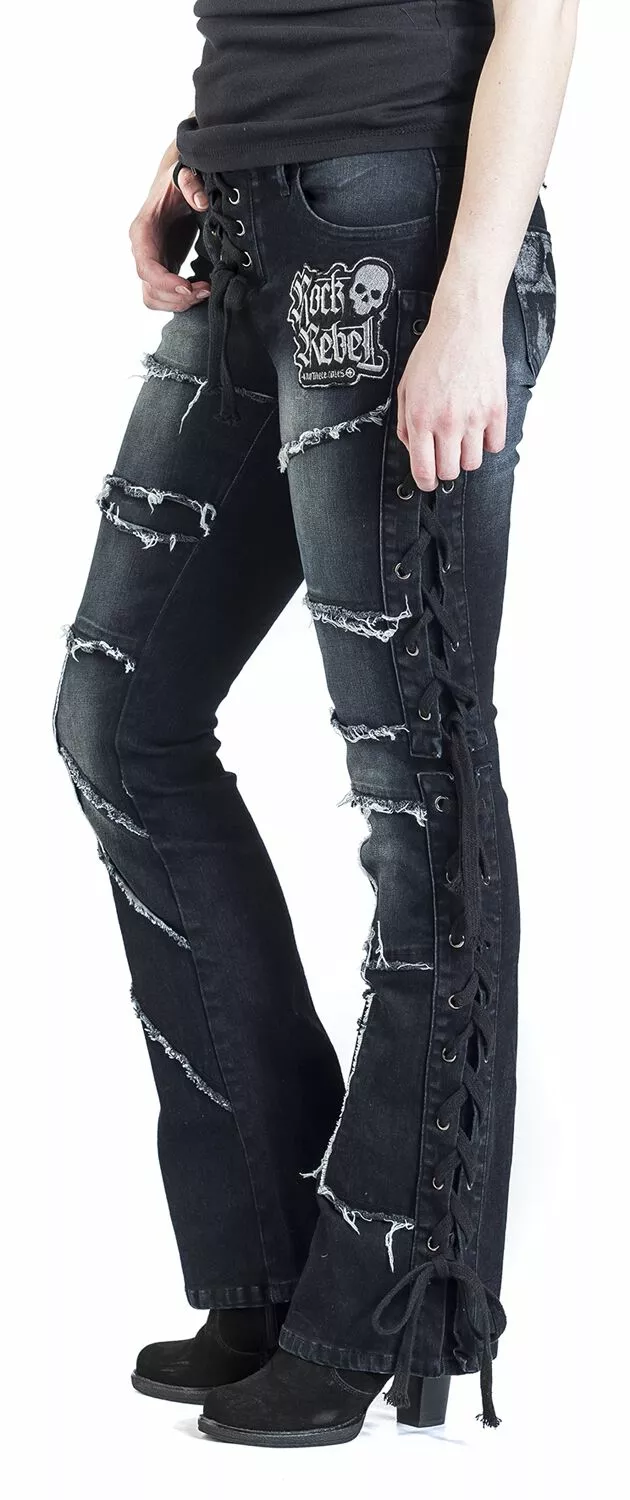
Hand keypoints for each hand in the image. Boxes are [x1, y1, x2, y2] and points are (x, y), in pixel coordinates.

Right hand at [129, 146, 211, 310]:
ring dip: (178, 303)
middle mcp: (142, 250)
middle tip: (205, 290)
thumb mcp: (182, 175)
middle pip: (150, 289)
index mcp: (142, 231)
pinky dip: (180, 301)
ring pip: (154, 298)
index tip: (187, 287)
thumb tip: (200, 202)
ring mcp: (151, 262)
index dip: (164, 282)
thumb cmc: (176, 181)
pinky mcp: (163, 268)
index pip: (146, 267)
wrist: (174, 184)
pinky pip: (163, 296)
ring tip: (204, 291)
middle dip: (177, 296)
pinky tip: (200, 291)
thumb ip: (190, 184)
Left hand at [396, 291, 507, 490]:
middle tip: (445, 455)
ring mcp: (474, 418)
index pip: (424, 471)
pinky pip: (495, 445)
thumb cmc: (434, 352)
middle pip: (450, 472)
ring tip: (463, 438)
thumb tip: (412, 448)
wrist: (464, 326)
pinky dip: (489, 441)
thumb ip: (404, 422)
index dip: (425, 483)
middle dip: (446, 468)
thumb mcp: (405, 387)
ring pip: (473, 463)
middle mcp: (447, 423)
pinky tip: (480, 427)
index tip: (428, 481)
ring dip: (467, 456)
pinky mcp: (496, 410)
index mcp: (421, 419)